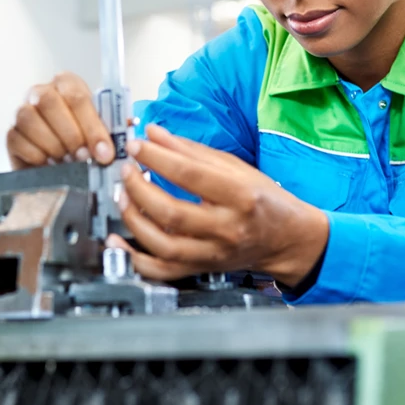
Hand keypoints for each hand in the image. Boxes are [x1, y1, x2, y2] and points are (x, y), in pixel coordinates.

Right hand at [6, 72, 114, 169]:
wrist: (59, 162)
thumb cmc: (82, 141)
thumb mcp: (102, 132)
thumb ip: (114, 130)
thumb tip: (126, 136)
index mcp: (67, 85)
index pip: (77, 96)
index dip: (92, 126)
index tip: (104, 152)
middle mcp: (42, 93)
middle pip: (49, 102)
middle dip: (71, 135)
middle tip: (84, 157)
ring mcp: (23, 112)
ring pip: (30, 119)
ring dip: (53, 145)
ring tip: (68, 161)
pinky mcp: (11, 134)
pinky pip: (18, 140)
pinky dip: (37, 156)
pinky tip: (50, 164)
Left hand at [110, 123, 328, 284]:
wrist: (286, 239)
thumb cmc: (264, 200)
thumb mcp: (236, 167)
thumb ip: (193, 151)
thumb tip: (154, 134)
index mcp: (240, 196)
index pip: (190, 174)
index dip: (158, 158)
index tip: (137, 146)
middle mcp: (227, 228)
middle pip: (172, 212)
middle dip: (139, 188)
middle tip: (126, 171)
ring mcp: (213, 253)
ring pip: (163, 245)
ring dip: (134, 220)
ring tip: (122, 198)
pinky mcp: (202, 269)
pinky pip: (162, 271)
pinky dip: (135, 258)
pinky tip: (118, 241)